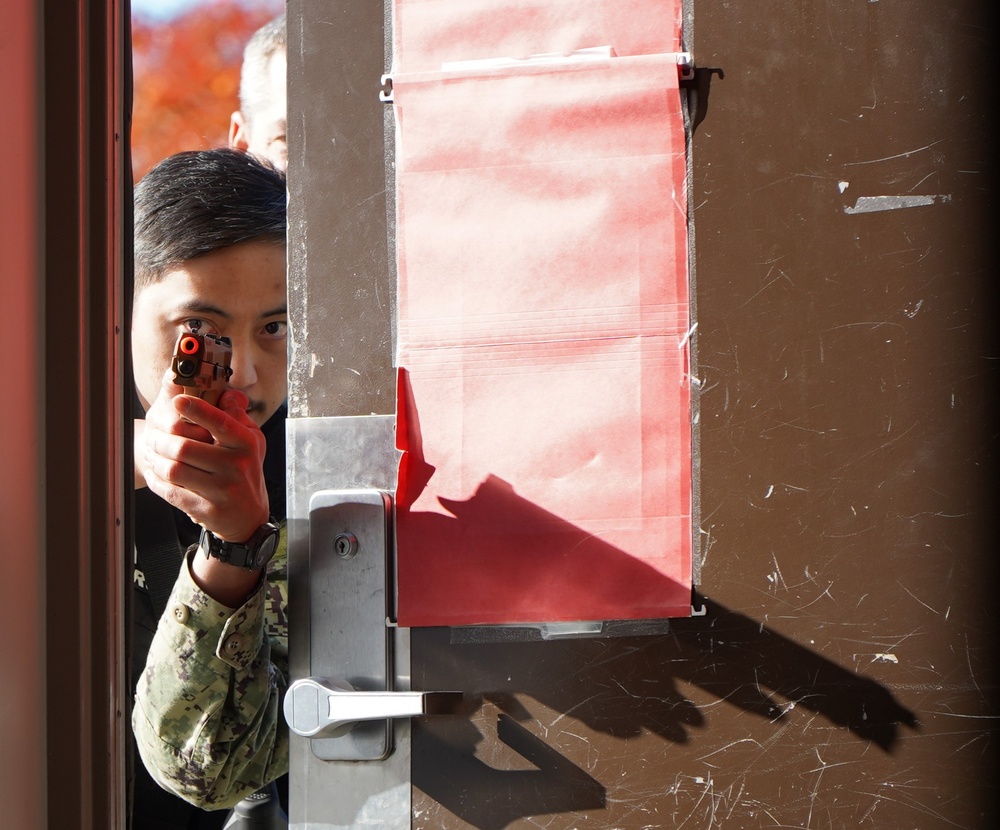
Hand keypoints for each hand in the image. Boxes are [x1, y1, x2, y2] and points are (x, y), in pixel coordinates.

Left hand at [138, 370, 269, 542]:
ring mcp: (221, 490)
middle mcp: (236, 466)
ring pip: (174, 470)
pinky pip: (171, 492)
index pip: (220, 423)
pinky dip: (156, 480)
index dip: (198, 410)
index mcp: (246, 444)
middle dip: (160, 440)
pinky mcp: (207, 509)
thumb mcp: (251, 441)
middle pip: (185, 447)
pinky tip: (153, 472)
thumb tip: (226, 393)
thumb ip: (237, 416)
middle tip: (151, 436)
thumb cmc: (245, 471)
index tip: (178, 400)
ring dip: (155, 459)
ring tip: (150, 453)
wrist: (248, 516)